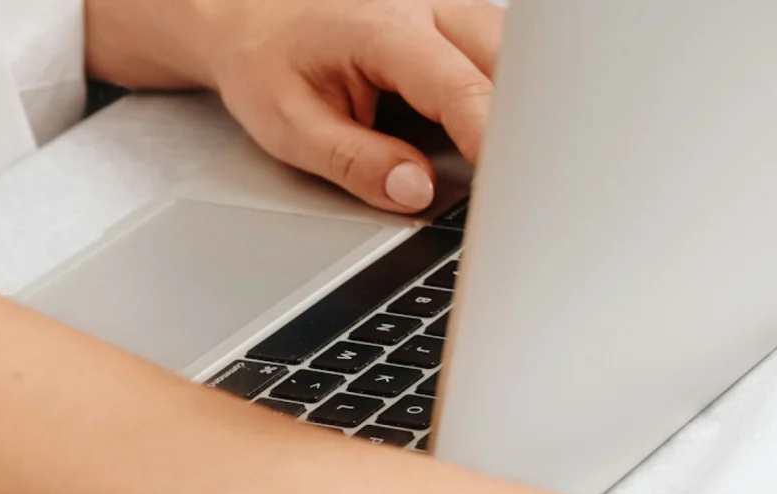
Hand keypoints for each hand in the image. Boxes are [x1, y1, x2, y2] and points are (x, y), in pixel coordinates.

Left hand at [85, 0, 503, 212]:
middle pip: (510, 64)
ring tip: (517, 168)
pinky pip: (502, 57)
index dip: (493, 143)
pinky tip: (500, 136)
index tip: (511, 190)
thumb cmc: (266, 62)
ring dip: (524, 109)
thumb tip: (416, 192)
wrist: (250, 17)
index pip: (460, 90)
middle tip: (526, 188)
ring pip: (515, 56)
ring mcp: (448, 9)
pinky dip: (511, 96)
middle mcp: (428, 8)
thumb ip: (355, 162)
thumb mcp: (291, 126)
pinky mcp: (456, 23)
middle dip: (524, 126)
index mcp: (385, 31)